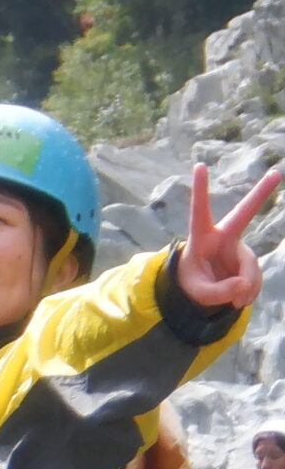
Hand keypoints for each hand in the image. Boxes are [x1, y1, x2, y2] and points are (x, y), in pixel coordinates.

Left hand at [175, 163, 281, 310]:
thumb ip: (219, 292)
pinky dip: (249, 293)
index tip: (199, 166)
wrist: (201, 289)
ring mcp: (239, 248)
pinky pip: (255, 279)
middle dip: (261, 193)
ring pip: (250, 268)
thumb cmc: (191, 283)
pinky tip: (240, 299)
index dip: (200, 190)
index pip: (199, 211)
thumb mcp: (199, 293)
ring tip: (234, 302)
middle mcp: (223, 237)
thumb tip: (242, 287)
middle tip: (276, 172)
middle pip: (244, 213)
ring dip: (245, 288)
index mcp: (201, 238)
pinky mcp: (249, 260)